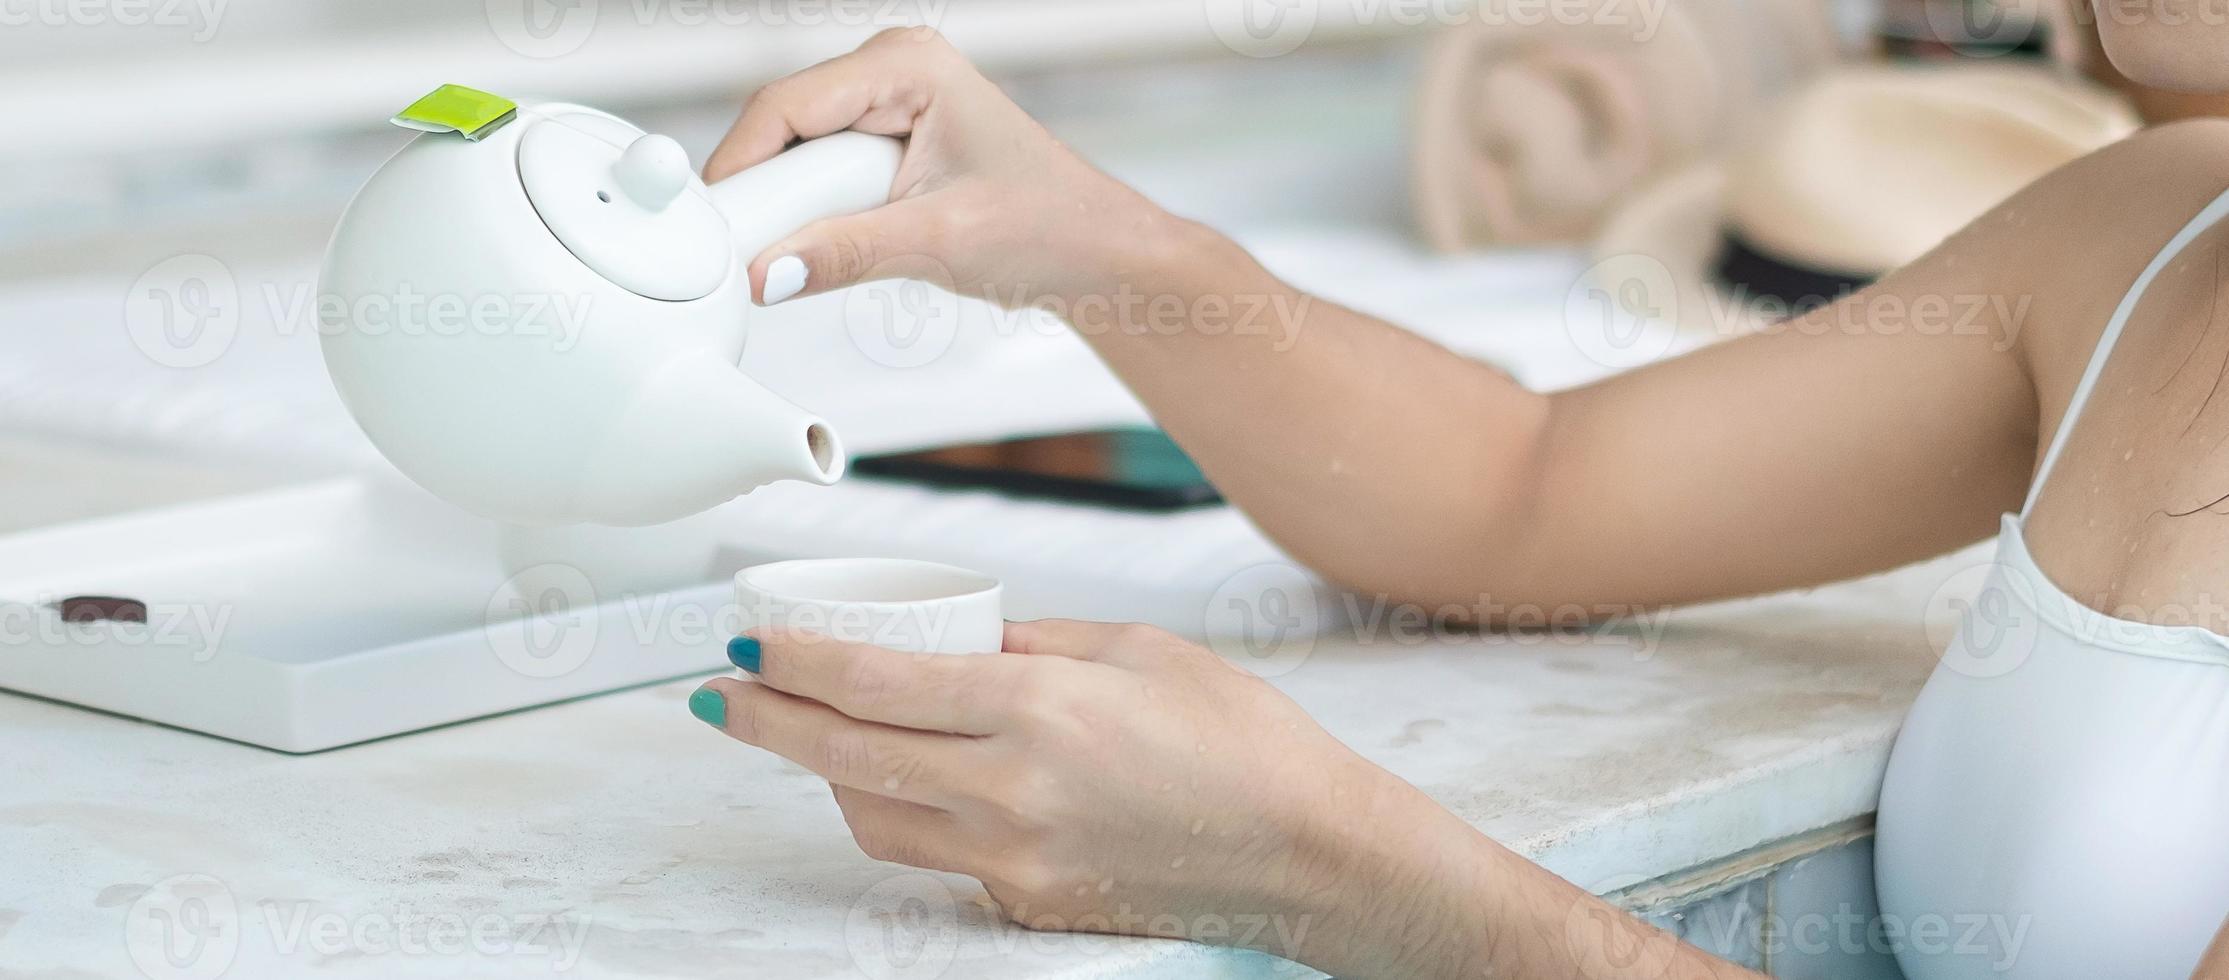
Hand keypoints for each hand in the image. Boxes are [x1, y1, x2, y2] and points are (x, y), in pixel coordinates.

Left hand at [687, 620, 1433, 963]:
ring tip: (813, 732)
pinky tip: (915, 781)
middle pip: (845, 754)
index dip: (792, 660)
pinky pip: (935, 855)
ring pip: (873, 817)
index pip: (872, 681)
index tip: (747, 641)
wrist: (1308, 853)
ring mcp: (1014, 857)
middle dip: (768, 721)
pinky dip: (908, 813)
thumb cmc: (1241, 741)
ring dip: (828, 773)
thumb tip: (950, 637)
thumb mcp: (1135, 649)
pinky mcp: (1026, 901)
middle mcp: (1012, 788)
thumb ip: (1029, 642)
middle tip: (722, 696)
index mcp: (1038, 707)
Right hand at [703, 27, 1200, 306]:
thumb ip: (845, 254)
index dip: (739, 167)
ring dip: (789, 206)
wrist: (1099, 257)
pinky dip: (813, 213)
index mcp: (909, 65)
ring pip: (798, 153)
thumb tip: (768, 272)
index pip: (786, 105)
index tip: (710, 227)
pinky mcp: (891, 144)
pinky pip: (822, 173)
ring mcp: (891, 105)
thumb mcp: (939, 244)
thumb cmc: (1051, 229)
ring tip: (783, 259)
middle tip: (742, 255)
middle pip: (783, 126)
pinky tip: (815, 246)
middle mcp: (895, 71)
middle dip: (762, 191)